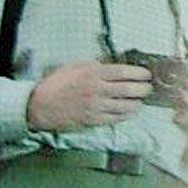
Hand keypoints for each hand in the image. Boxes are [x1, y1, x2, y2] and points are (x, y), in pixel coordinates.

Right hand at [27, 61, 151, 130]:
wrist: (40, 106)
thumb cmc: (57, 84)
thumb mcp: (76, 67)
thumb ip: (96, 66)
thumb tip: (114, 67)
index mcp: (93, 74)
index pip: (124, 72)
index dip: (140, 74)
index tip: (147, 75)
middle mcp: (97, 90)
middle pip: (130, 90)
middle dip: (144, 89)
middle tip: (148, 87)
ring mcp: (96, 107)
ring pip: (127, 106)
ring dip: (138, 102)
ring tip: (140, 99)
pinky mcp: (94, 120)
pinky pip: (117, 118)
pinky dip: (127, 114)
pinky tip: (131, 110)